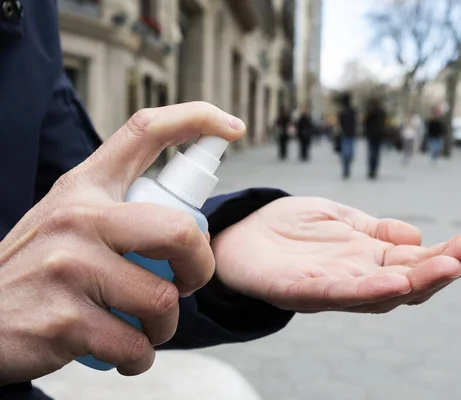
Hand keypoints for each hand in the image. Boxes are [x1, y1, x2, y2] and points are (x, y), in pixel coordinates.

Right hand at [0, 102, 243, 384]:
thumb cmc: (39, 271)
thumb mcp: (68, 220)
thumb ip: (118, 209)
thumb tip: (189, 218)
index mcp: (84, 187)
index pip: (145, 131)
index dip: (196, 118)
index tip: (233, 127)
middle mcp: (77, 217)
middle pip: (180, 230)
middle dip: (200, 268)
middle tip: (187, 285)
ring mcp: (68, 267)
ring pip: (162, 299)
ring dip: (165, 325)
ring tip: (144, 327)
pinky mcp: (63, 320)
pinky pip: (135, 344)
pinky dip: (141, 356)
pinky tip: (125, 352)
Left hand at [212, 197, 460, 312]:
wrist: (241, 234)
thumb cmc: (290, 228)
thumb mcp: (340, 218)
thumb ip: (375, 230)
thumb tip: (416, 234)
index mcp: (369, 258)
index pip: (417, 259)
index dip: (449, 252)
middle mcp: (358, 277)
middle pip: (410, 280)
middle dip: (445, 267)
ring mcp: (333, 288)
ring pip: (382, 294)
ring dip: (417, 282)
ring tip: (448, 267)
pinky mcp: (301, 291)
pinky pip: (339, 295)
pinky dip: (368, 292)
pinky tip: (393, 282)